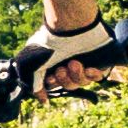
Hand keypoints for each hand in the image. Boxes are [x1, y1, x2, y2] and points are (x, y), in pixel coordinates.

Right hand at [12, 14, 127, 96]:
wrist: (70, 27)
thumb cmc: (47, 44)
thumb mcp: (29, 67)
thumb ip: (34, 86)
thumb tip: (44, 100)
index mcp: (52, 62)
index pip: (55, 83)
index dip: (53, 85)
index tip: (50, 79)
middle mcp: (67, 61)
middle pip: (69, 85)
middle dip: (64, 80)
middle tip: (62, 70)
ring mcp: (84, 60)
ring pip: (82, 82)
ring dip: (76, 77)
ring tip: (74, 63)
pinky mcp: (98, 59)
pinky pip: (97, 77)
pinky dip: (92, 75)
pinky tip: (88, 68)